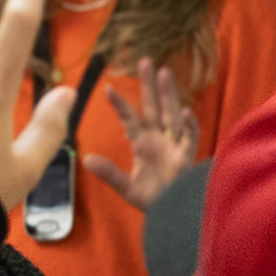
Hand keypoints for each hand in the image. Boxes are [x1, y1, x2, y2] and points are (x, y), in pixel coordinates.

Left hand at [86, 60, 198, 208]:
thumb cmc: (153, 199)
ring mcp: (174, 145)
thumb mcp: (126, 188)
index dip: (119, 104)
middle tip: (145, 61)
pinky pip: (189, 138)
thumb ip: (109, 173)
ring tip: (165, 73)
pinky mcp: (187, 156)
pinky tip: (186, 113)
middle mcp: (159, 139)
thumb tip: (86, 159)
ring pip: (172, 114)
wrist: (174, 214)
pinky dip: (189, 127)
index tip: (106, 87)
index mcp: (143, 143)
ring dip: (169, 95)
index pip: (129, 119)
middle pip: (154, 107)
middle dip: (150, 85)